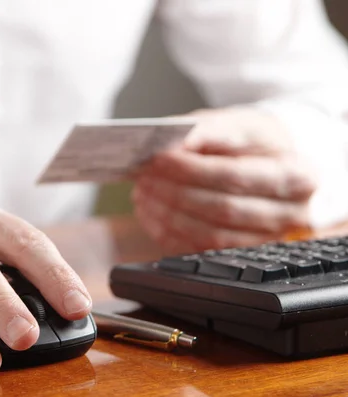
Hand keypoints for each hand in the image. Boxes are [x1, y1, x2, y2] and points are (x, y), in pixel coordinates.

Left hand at [132, 107, 316, 254]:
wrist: (274, 165)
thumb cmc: (254, 142)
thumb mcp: (239, 124)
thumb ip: (210, 130)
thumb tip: (180, 142)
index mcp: (296, 174)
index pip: (235, 175)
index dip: (192, 169)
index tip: (158, 158)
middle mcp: (289, 213)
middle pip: (222, 208)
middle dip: (175, 192)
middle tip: (143, 176)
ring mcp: (267, 239)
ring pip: (210, 234)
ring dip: (168, 215)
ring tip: (142, 192)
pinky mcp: (243, 253)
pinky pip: (201, 250)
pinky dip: (169, 233)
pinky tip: (150, 213)